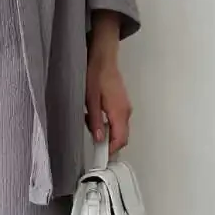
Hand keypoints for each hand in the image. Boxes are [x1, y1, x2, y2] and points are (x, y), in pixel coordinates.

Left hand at [86, 12, 132, 154]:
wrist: (103, 57)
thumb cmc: (96, 75)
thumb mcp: (90, 100)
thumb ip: (94, 121)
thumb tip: (99, 139)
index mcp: (119, 112)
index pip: (120, 140)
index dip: (110, 151)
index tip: (99, 156)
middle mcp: (126, 112)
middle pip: (121, 137)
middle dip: (108, 144)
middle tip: (92, 141)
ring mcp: (125, 107)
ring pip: (119, 129)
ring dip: (106, 132)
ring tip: (89, 122)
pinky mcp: (122, 104)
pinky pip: (117, 120)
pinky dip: (107, 124)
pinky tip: (94, 115)